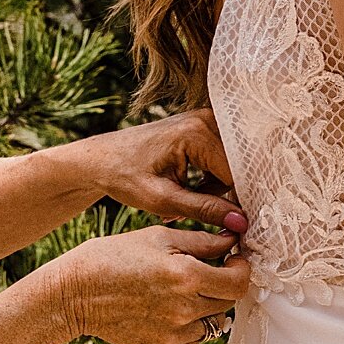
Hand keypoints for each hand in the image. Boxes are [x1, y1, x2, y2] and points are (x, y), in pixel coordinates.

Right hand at [51, 225, 250, 343]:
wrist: (74, 294)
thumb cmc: (113, 257)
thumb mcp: (158, 237)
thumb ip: (202, 241)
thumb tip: (233, 241)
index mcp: (186, 277)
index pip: (239, 282)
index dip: (241, 269)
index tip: (233, 260)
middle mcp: (184, 311)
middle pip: (227, 303)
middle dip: (222, 285)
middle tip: (204, 272)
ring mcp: (173, 335)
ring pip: (212, 323)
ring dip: (206, 307)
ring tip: (179, 290)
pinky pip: (192, 339)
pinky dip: (187, 324)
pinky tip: (163, 308)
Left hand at [90, 110, 246, 237]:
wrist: (103, 159)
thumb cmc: (124, 176)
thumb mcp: (162, 199)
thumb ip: (204, 210)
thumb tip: (241, 222)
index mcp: (196, 133)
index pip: (235, 174)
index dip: (232, 203)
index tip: (223, 224)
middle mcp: (206, 119)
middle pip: (237, 168)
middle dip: (220, 195)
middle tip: (188, 211)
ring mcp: (206, 119)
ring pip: (232, 166)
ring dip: (214, 189)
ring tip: (182, 202)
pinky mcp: (203, 126)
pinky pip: (223, 159)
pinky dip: (210, 179)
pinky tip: (187, 189)